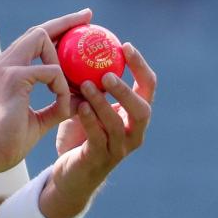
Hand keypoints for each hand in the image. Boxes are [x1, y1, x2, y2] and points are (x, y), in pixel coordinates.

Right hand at [0, 9, 92, 175]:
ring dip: (62, 59)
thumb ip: (55, 106)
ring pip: (42, 38)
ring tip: (76, 78)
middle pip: (37, 30)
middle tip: (88, 17)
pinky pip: (51, 71)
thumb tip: (80, 100)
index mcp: (2, 72)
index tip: (76, 27)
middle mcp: (1, 64)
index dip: (54, 33)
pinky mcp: (13, 77)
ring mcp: (4, 67)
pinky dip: (62, 87)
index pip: (30, 42)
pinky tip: (62, 105)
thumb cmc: (4, 144)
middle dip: (65, 22)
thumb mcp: (35, 121)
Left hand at [51, 42, 155, 204]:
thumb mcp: (85, 102)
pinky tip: (79, 107)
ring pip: (118, 125)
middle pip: (143, 109)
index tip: (125, 45)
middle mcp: (133, 132)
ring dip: (102, 103)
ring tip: (86, 86)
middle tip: (107, 74)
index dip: (140, 66)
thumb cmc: (80, 132)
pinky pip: (98, 138)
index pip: (147, 87)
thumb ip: (88, 80)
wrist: (70, 173)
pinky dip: (90, 121)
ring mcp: (119, 148)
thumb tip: (77, 44)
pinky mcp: (100, 159)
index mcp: (134, 114)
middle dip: (127, 90)